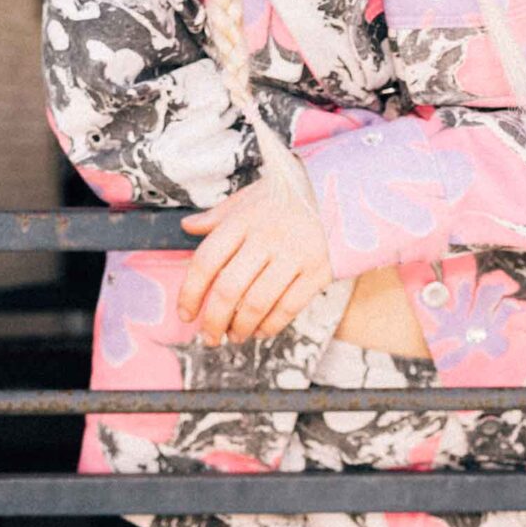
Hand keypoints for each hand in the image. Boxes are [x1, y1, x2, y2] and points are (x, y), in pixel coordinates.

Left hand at [178, 152, 333, 345]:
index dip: (190, 293)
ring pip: (257, 303)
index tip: (186, 314)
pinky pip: (288, 307)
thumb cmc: (286, 198)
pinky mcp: (318, 270)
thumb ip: (217, 217)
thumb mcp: (249, 199)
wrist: (339, 190)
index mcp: (243, 220)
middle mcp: (266, 237)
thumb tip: (187, 228)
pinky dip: (270, 326)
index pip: (206, 261)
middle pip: (229, 289)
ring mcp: (294, 254)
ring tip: (234, 337)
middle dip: (213, 321)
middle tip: (209, 336)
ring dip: (240, 328)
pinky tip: (260, 331)